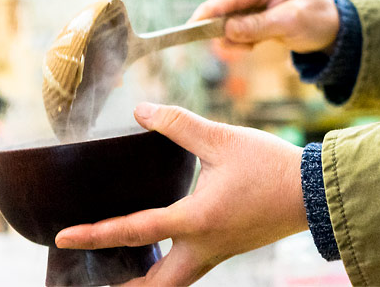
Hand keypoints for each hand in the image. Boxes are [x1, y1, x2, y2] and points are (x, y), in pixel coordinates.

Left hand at [56, 103, 308, 284]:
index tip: (64, 237)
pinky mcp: (227, 248)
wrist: (315, 192)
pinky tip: (157, 253)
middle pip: (154, 286)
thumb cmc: (270, 166)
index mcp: (196, 220)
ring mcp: (216, 252)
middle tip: (89, 279)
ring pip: (172, 284)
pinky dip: (165, 272)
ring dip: (143, 285)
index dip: (95, 234)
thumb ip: (179, 125)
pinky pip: (188, 270)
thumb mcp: (222, 139)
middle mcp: (202, 246)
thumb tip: (141, 111)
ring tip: (116, 276)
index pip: (135, 231)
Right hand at [191, 0, 339, 53]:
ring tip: (252, 47)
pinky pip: (235, 28)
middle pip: (224, 7)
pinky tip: (254, 45)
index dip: (210, 11)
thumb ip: (258, 26)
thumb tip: (227, 30)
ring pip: (227, 20)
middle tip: (233, 49)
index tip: (192, 26)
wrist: (334, 27)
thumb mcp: (290, 23)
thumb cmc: (317, 18)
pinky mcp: (253, 13)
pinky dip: (240, 40)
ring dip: (233, 38)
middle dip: (223, 30)